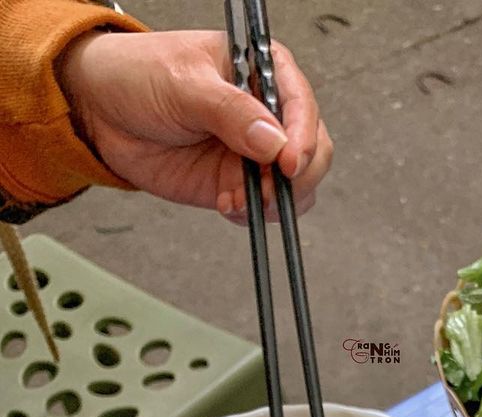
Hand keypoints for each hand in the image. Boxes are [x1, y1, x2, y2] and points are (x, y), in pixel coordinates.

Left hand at [56, 30, 331, 218]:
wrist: (103, 112)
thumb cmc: (140, 77)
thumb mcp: (184, 84)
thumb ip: (231, 112)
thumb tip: (273, 141)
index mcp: (262, 71)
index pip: (302, 105)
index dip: (302, 137)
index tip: (288, 163)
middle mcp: (267, 113)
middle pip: (312, 151)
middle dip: (294, 176)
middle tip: (266, 188)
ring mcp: (257, 152)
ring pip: (298, 186)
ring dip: (275, 201)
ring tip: (237, 198)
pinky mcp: (241, 183)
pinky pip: (269, 208)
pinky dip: (255, 215)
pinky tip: (227, 204)